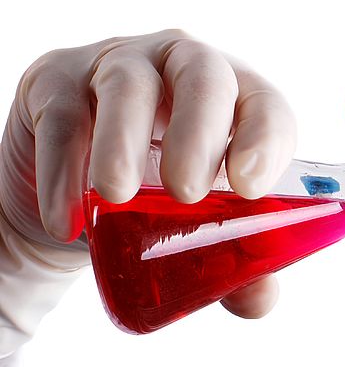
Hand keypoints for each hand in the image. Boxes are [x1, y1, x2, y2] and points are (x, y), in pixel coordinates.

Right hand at [0, 29, 296, 317]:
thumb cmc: (161, 206)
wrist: (78, 202)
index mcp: (236, 99)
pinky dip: (62, 170)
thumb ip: (235, 263)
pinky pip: (61, 118)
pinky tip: (66, 218)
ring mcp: (117, 66)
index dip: (266, 137)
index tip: (251, 188)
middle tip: (186, 192)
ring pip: (125, 85)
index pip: (266, 103)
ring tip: (115, 196)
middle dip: (198, 131)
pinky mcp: (55, 84)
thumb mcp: (200, 231)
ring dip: (122, 142)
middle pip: (201, 74)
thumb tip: (257, 300)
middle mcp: (183, 67)